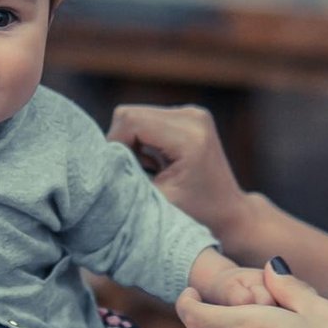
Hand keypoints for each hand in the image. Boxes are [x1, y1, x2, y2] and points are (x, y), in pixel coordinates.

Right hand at [106, 104, 245, 237]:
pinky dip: (141, 140)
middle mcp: (193, 116)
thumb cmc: (196, 215)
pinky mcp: (188, 115)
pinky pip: (147, 118)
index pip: (130, 120)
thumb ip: (126, 176)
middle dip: (121, 143)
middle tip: (131, 173)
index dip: (115, 144)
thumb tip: (98, 161)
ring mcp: (192, 113)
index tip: (121, 172)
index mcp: (189, 136)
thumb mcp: (155, 200)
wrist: (229, 213)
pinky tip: (155, 163)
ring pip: (135, 115)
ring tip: (147, 170)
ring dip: (131, 142)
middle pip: (129, 114)